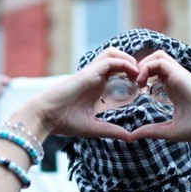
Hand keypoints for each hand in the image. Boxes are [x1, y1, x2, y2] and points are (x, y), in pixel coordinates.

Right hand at [14, 48, 137, 140]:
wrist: (46, 117)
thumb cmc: (64, 122)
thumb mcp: (94, 128)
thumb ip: (112, 130)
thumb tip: (130, 138)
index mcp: (96, 87)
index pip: (116, 72)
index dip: (131, 75)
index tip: (143, 88)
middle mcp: (95, 77)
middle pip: (116, 58)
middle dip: (133, 64)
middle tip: (144, 78)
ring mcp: (91, 73)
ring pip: (113, 54)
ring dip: (129, 59)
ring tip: (140, 72)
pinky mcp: (89, 72)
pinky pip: (110, 60)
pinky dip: (123, 63)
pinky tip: (133, 73)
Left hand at [130, 50, 190, 144]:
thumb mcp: (169, 130)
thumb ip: (151, 130)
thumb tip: (132, 136)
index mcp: (174, 88)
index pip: (155, 72)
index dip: (141, 76)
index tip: (133, 90)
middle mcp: (176, 79)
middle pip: (155, 59)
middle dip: (139, 67)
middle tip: (131, 83)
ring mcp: (178, 75)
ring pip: (157, 55)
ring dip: (142, 65)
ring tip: (136, 81)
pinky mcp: (180, 74)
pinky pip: (159, 61)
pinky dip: (147, 68)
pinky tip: (142, 83)